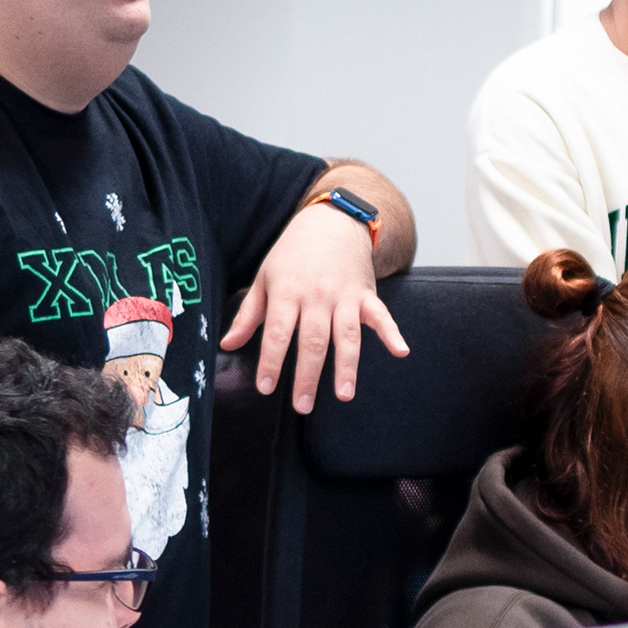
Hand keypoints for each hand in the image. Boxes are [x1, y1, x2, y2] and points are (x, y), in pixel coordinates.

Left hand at [221, 200, 410, 411]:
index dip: (271, 361)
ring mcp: (344, 296)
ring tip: (343, 395)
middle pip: (312, 341)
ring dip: (346, 367)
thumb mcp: (265, 278)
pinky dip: (392, 333)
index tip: (266, 387)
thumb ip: (248, 315)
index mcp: (287, 291)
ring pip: (346, 336)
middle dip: (307, 375)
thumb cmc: (293, 253)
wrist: (332, 222)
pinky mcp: (366, 295)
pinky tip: (401, 351)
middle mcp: (316, 296)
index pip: (277, 333)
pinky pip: (381, 316)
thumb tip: (227, 345)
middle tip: (302, 406)